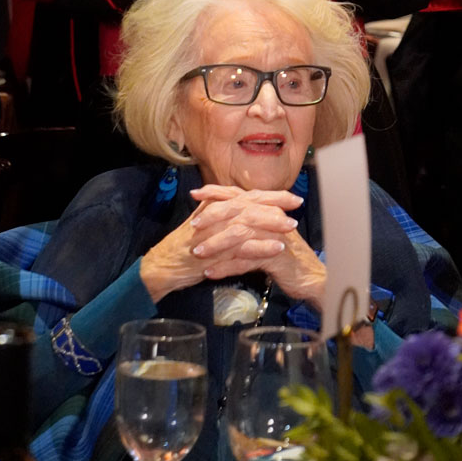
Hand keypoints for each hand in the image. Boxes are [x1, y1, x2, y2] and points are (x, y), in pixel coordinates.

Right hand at [139, 185, 300, 303]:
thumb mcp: (206, 224)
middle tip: (298, 205)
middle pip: (250, 203)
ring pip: (247, 223)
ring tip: (292, 227)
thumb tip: (247, 206)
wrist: (163, 265)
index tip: (294, 197)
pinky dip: (261, 247)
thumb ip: (224, 214)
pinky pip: (241, 248)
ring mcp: (214, 233)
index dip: (272, 195)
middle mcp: (216, 215)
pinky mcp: (214, 253)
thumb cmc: (186, 246)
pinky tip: (277, 248)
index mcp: (217, 207)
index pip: (248, 195)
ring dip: (272, 224)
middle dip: (276, 203)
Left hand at [190, 185, 325, 312]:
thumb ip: (251, 224)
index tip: (195, 193)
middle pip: (238, 210)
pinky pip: (245, 260)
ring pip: (239, 234)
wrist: (312, 278)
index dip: (217, 191)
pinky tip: (210, 272)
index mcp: (267, 209)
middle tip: (192, 225)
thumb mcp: (268, 235)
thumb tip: (225, 216)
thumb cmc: (287, 258)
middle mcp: (271, 217)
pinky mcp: (275, 256)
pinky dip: (226, 267)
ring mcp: (274, 235)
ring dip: (216, 244)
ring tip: (197, 252)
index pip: (239, 194)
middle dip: (212, 216)